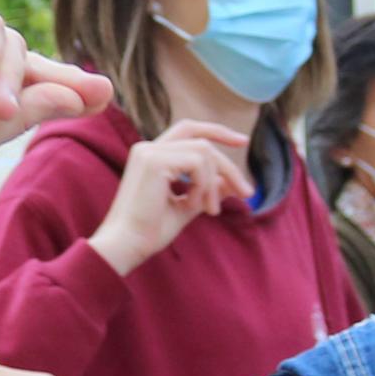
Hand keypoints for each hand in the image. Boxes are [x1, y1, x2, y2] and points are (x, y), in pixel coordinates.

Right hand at [86, 121, 257, 277]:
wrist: (127, 245)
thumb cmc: (149, 231)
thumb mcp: (187, 207)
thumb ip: (207, 191)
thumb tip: (232, 183)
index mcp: (151, 155)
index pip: (189, 130)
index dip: (217, 131)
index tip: (243, 141)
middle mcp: (148, 148)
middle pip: (203, 141)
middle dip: (229, 166)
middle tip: (247, 193)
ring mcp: (149, 151)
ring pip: (204, 152)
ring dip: (214, 184)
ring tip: (208, 210)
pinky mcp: (154, 161)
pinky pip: (197, 163)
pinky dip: (203, 186)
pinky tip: (192, 205)